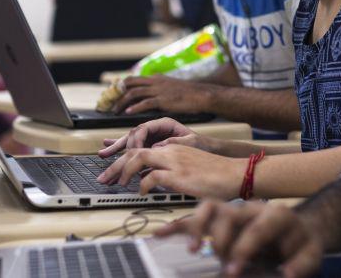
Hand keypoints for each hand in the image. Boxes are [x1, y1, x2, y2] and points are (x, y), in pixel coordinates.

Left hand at [96, 144, 244, 198]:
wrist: (236, 174)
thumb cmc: (218, 176)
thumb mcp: (191, 169)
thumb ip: (172, 172)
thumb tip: (155, 183)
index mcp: (174, 148)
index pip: (142, 148)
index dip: (124, 157)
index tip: (112, 168)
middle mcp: (171, 151)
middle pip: (135, 151)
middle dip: (115, 164)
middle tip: (104, 177)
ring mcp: (174, 161)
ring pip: (138, 158)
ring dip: (123, 170)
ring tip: (117, 183)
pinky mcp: (179, 174)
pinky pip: (151, 176)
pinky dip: (142, 185)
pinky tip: (141, 192)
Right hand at [97, 117, 215, 157]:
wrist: (211, 151)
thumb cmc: (203, 145)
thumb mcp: (192, 142)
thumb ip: (175, 143)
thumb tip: (158, 145)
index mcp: (164, 124)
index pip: (143, 129)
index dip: (135, 141)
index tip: (132, 154)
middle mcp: (156, 129)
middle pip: (133, 135)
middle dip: (118, 146)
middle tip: (106, 156)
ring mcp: (153, 138)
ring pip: (131, 142)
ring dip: (116, 149)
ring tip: (103, 154)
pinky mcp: (152, 147)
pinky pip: (134, 148)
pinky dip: (122, 150)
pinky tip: (109, 150)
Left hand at [112, 75, 215, 114]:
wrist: (202, 94)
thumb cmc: (189, 94)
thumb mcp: (171, 87)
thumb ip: (159, 89)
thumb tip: (149, 96)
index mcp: (156, 78)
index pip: (133, 79)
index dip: (121, 86)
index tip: (112, 94)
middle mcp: (155, 82)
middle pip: (129, 83)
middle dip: (117, 93)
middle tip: (108, 103)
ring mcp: (159, 90)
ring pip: (134, 93)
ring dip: (122, 102)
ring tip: (115, 111)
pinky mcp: (164, 100)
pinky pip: (145, 103)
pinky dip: (134, 108)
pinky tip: (127, 113)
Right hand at [156, 199, 323, 277]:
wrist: (298, 229)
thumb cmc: (301, 243)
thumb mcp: (310, 254)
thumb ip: (301, 266)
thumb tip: (287, 275)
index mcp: (275, 215)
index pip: (255, 229)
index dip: (243, 249)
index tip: (234, 270)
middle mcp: (250, 209)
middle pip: (228, 216)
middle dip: (222, 243)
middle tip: (223, 266)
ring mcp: (233, 211)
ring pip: (208, 208)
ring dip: (197, 227)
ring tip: (192, 248)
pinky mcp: (220, 219)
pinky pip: (195, 217)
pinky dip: (178, 225)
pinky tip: (160, 234)